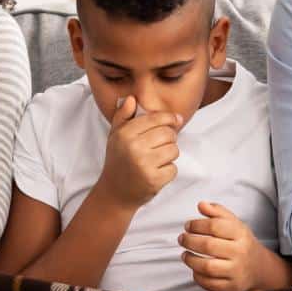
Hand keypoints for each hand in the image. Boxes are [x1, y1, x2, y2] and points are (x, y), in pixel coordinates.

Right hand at [93, 95, 182, 209]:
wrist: (115, 192)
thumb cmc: (118, 161)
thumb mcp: (115, 136)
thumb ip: (123, 116)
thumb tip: (133, 98)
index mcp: (125, 133)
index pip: (157, 118)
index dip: (170, 118)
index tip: (176, 120)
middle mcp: (134, 147)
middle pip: (169, 133)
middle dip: (168, 139)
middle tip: (158, 146)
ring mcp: (144, 164)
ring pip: (174, 150)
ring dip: (169, 155)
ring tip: (156, 160)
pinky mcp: (154, 179)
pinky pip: (173, 168)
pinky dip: (168, 171)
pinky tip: (155, 173)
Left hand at [179, 201, 271, 290]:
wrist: (259, 268)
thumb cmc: (240, 242)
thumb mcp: (234, 224)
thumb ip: (217, 212)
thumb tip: (201, 205)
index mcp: (241, 234)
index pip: (215, 226)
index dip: (197, 225)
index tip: (188, 226)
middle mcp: (240, 253)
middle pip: (209, 246)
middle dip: (189, 241)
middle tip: (182, 239)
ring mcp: (236, 271)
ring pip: (207, 267)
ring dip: (190, 260)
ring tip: (185, 255)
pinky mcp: (232, 287)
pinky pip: (210, 284)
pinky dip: (198, 276)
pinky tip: (195, 269)